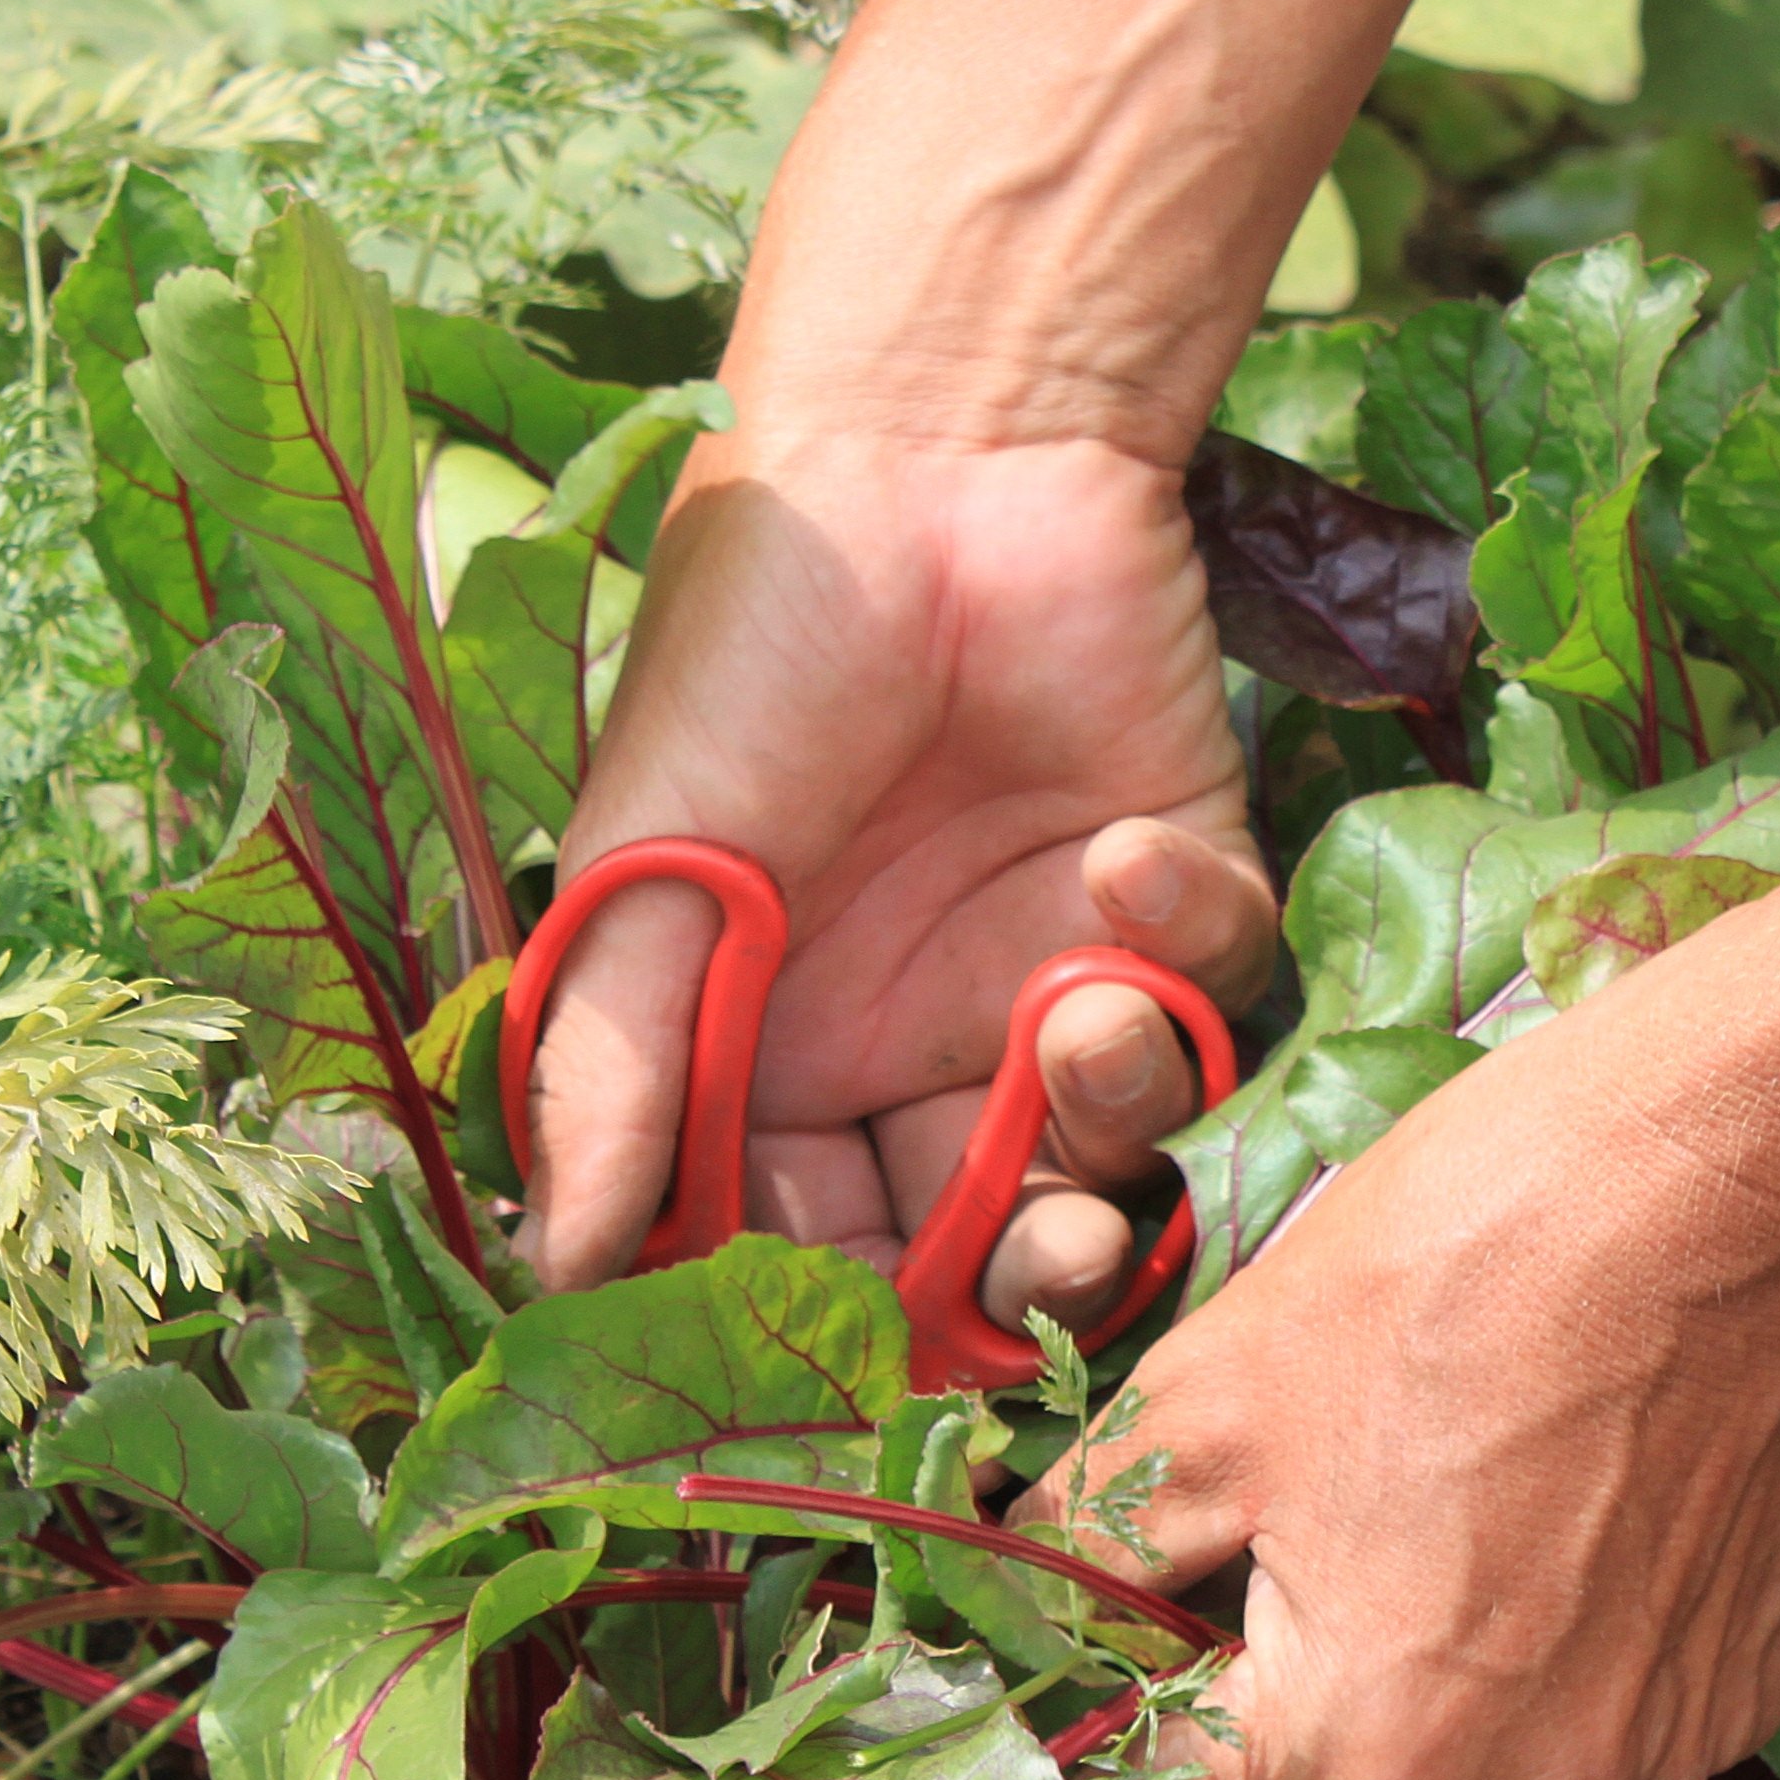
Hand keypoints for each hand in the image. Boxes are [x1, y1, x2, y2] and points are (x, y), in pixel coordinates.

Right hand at [518, 425, 1274, 1313]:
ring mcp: (1048, 966)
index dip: (840, 1310)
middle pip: (985, 1239)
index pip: (807, 1247)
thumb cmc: (754, 642)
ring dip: (1118, 1117)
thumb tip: (558, 1260)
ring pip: (1120, 1145)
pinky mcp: (1177, 887)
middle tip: (1056, 1249)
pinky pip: (1221, 988)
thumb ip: (616, 1065)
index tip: (869, 1333)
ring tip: (1082, 1012)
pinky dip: (1186, 938)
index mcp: (769, 1055)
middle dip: (1028, 1274)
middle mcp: (912, 1039)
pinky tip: (1123, 847)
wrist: (931, 446)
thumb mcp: (653, 860)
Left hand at [1021, 923, 1779, 1779]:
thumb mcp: (1203, 1401)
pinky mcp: (1718, 1715)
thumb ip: (1078, 1554)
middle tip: (1162, 1677)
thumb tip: (1000, 1613)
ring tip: (1319, 1616)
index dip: (1085, 1763)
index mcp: (1356, 1759)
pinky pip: (1559, 1772)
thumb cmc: (1463, 1268)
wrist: (1717, 1181)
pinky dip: (1491, 1726)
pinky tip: (1474, 1583)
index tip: (1065, 1696)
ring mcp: (1633, 1774)